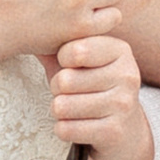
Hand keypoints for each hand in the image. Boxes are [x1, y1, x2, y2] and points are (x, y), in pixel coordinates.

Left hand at [49, 31, 151, 159]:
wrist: (124, 129)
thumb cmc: (93, 87)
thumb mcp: (81, 60)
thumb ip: (58, 42)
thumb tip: (31, 27)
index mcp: (120, 50)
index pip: (73, 51)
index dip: (61, 60)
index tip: (71, 65)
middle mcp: (127, 75)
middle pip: (64, 80)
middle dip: (57, 88)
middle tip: (70, 92)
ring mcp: (123, 105)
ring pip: (62, 106)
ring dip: (58, 110)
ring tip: (72, 108)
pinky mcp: (114, 132)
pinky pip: (66, 129)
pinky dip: (62, 129)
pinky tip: (75, 125)